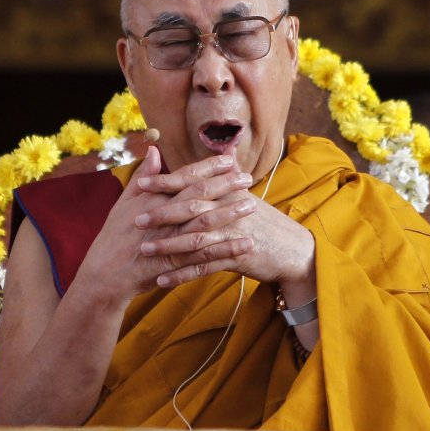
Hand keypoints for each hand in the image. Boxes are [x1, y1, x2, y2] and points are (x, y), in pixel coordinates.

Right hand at [76, 148, 257, 305]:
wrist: (106, 273)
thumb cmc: (115, 235)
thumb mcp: (126, 201)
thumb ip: (145, 175)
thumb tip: (155, 149)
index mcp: (154, 198)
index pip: (186, 177)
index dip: (209, 167)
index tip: (230, 158)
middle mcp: (165, 217)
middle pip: (200, 196)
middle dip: (226, 185)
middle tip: (248, 177)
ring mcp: (171, 240)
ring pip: (206, 223)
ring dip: (232, 214)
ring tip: (253, 205)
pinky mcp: (177, 263)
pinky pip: (207, 255)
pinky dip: (228, 248)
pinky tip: (247, 243)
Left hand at [133, 161, 316, 296]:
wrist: (294, 249)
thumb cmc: (265, 222)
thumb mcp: (248, 196)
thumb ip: (228, 177)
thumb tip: (225, 150)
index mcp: (229, 191)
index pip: (193, 181)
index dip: (166, 182)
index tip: (139, 182)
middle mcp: (230, 209)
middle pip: (191, 207)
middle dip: (161, 212)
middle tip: (135, 218)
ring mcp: (233, 234)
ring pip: (195, 238)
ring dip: (167, 245)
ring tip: (144, 250)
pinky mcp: (236, 258)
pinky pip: (205, 266)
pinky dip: (182, 274)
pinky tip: (162, 280)